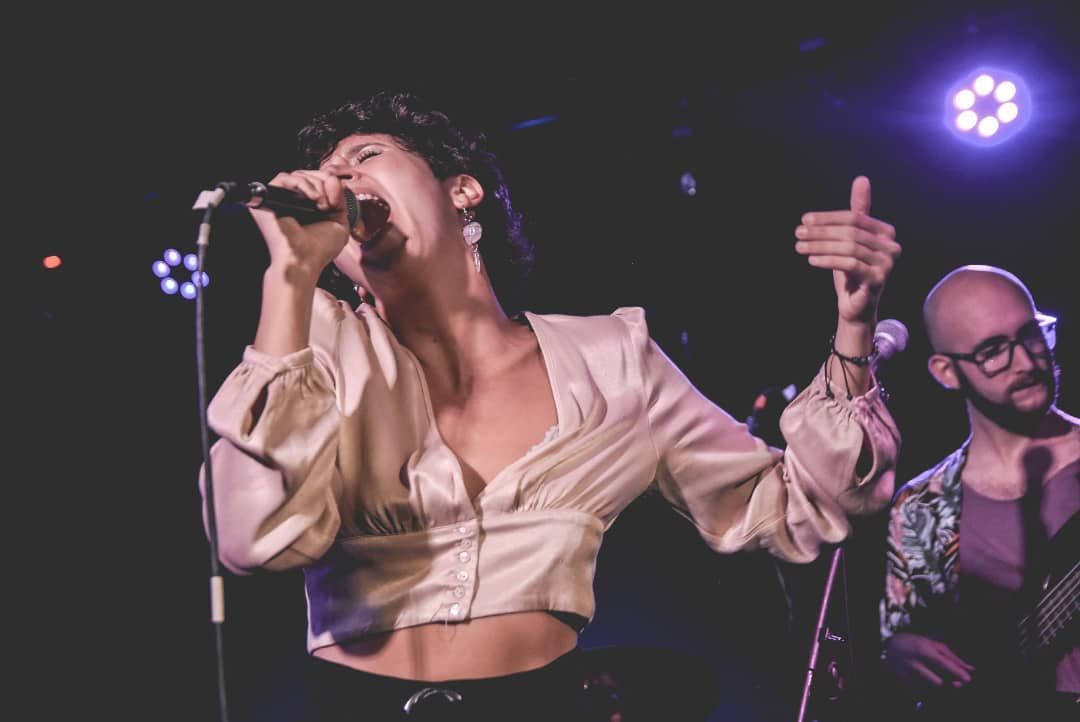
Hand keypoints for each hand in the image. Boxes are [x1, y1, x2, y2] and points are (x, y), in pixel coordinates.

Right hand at [249, 169, 351, 283]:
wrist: (304, 261)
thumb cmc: (319, 249)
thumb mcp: (339, 220)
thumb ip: (340, 197)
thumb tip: (332, 179)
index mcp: (308, 204)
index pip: (317, 179)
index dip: (330, 183)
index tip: (336, 201)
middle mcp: (293, 200)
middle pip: (309, 173)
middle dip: (324, 183)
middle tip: (330, 204)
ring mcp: (281, 198)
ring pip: (299, 174)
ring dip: (316, 185)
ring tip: (322, 205)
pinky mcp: (270, 197)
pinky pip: (284, 178)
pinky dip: (303, 184)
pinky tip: (313, 200)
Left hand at [795, 176, 900, 323]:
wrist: (855, 305)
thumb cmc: (851, 269)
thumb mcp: (851, 239)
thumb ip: (857, 211)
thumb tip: (862, 178)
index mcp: (886, 232)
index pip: (854, 218)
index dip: (828, 218)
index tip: (805, 220)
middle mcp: (891, 246)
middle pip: (850, 232)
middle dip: (821, 231)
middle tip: (798, 233)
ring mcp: (887, 264)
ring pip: (848, 248)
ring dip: (820, 246)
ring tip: (800, 247)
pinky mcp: (878, 280)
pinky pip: (850, 264)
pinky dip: (828, 261)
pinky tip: (811, 260)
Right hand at [884, 632, 975, 690]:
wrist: (890, 646)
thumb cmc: (916, 643)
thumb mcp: (934, 645)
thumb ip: (953, 657)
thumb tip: (972, 669)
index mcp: (923, 650)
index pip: (943, 664)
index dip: (957, 673)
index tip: (968, 679)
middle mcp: (914, 663)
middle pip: (937, 682)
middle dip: (950, 685)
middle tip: (957, 684)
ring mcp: (907, 674)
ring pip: (930, 690)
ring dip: (940, 688)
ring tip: (940, 680)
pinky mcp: (902, 682)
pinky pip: (921, 692)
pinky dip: (928, 690)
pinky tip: (927, 682)